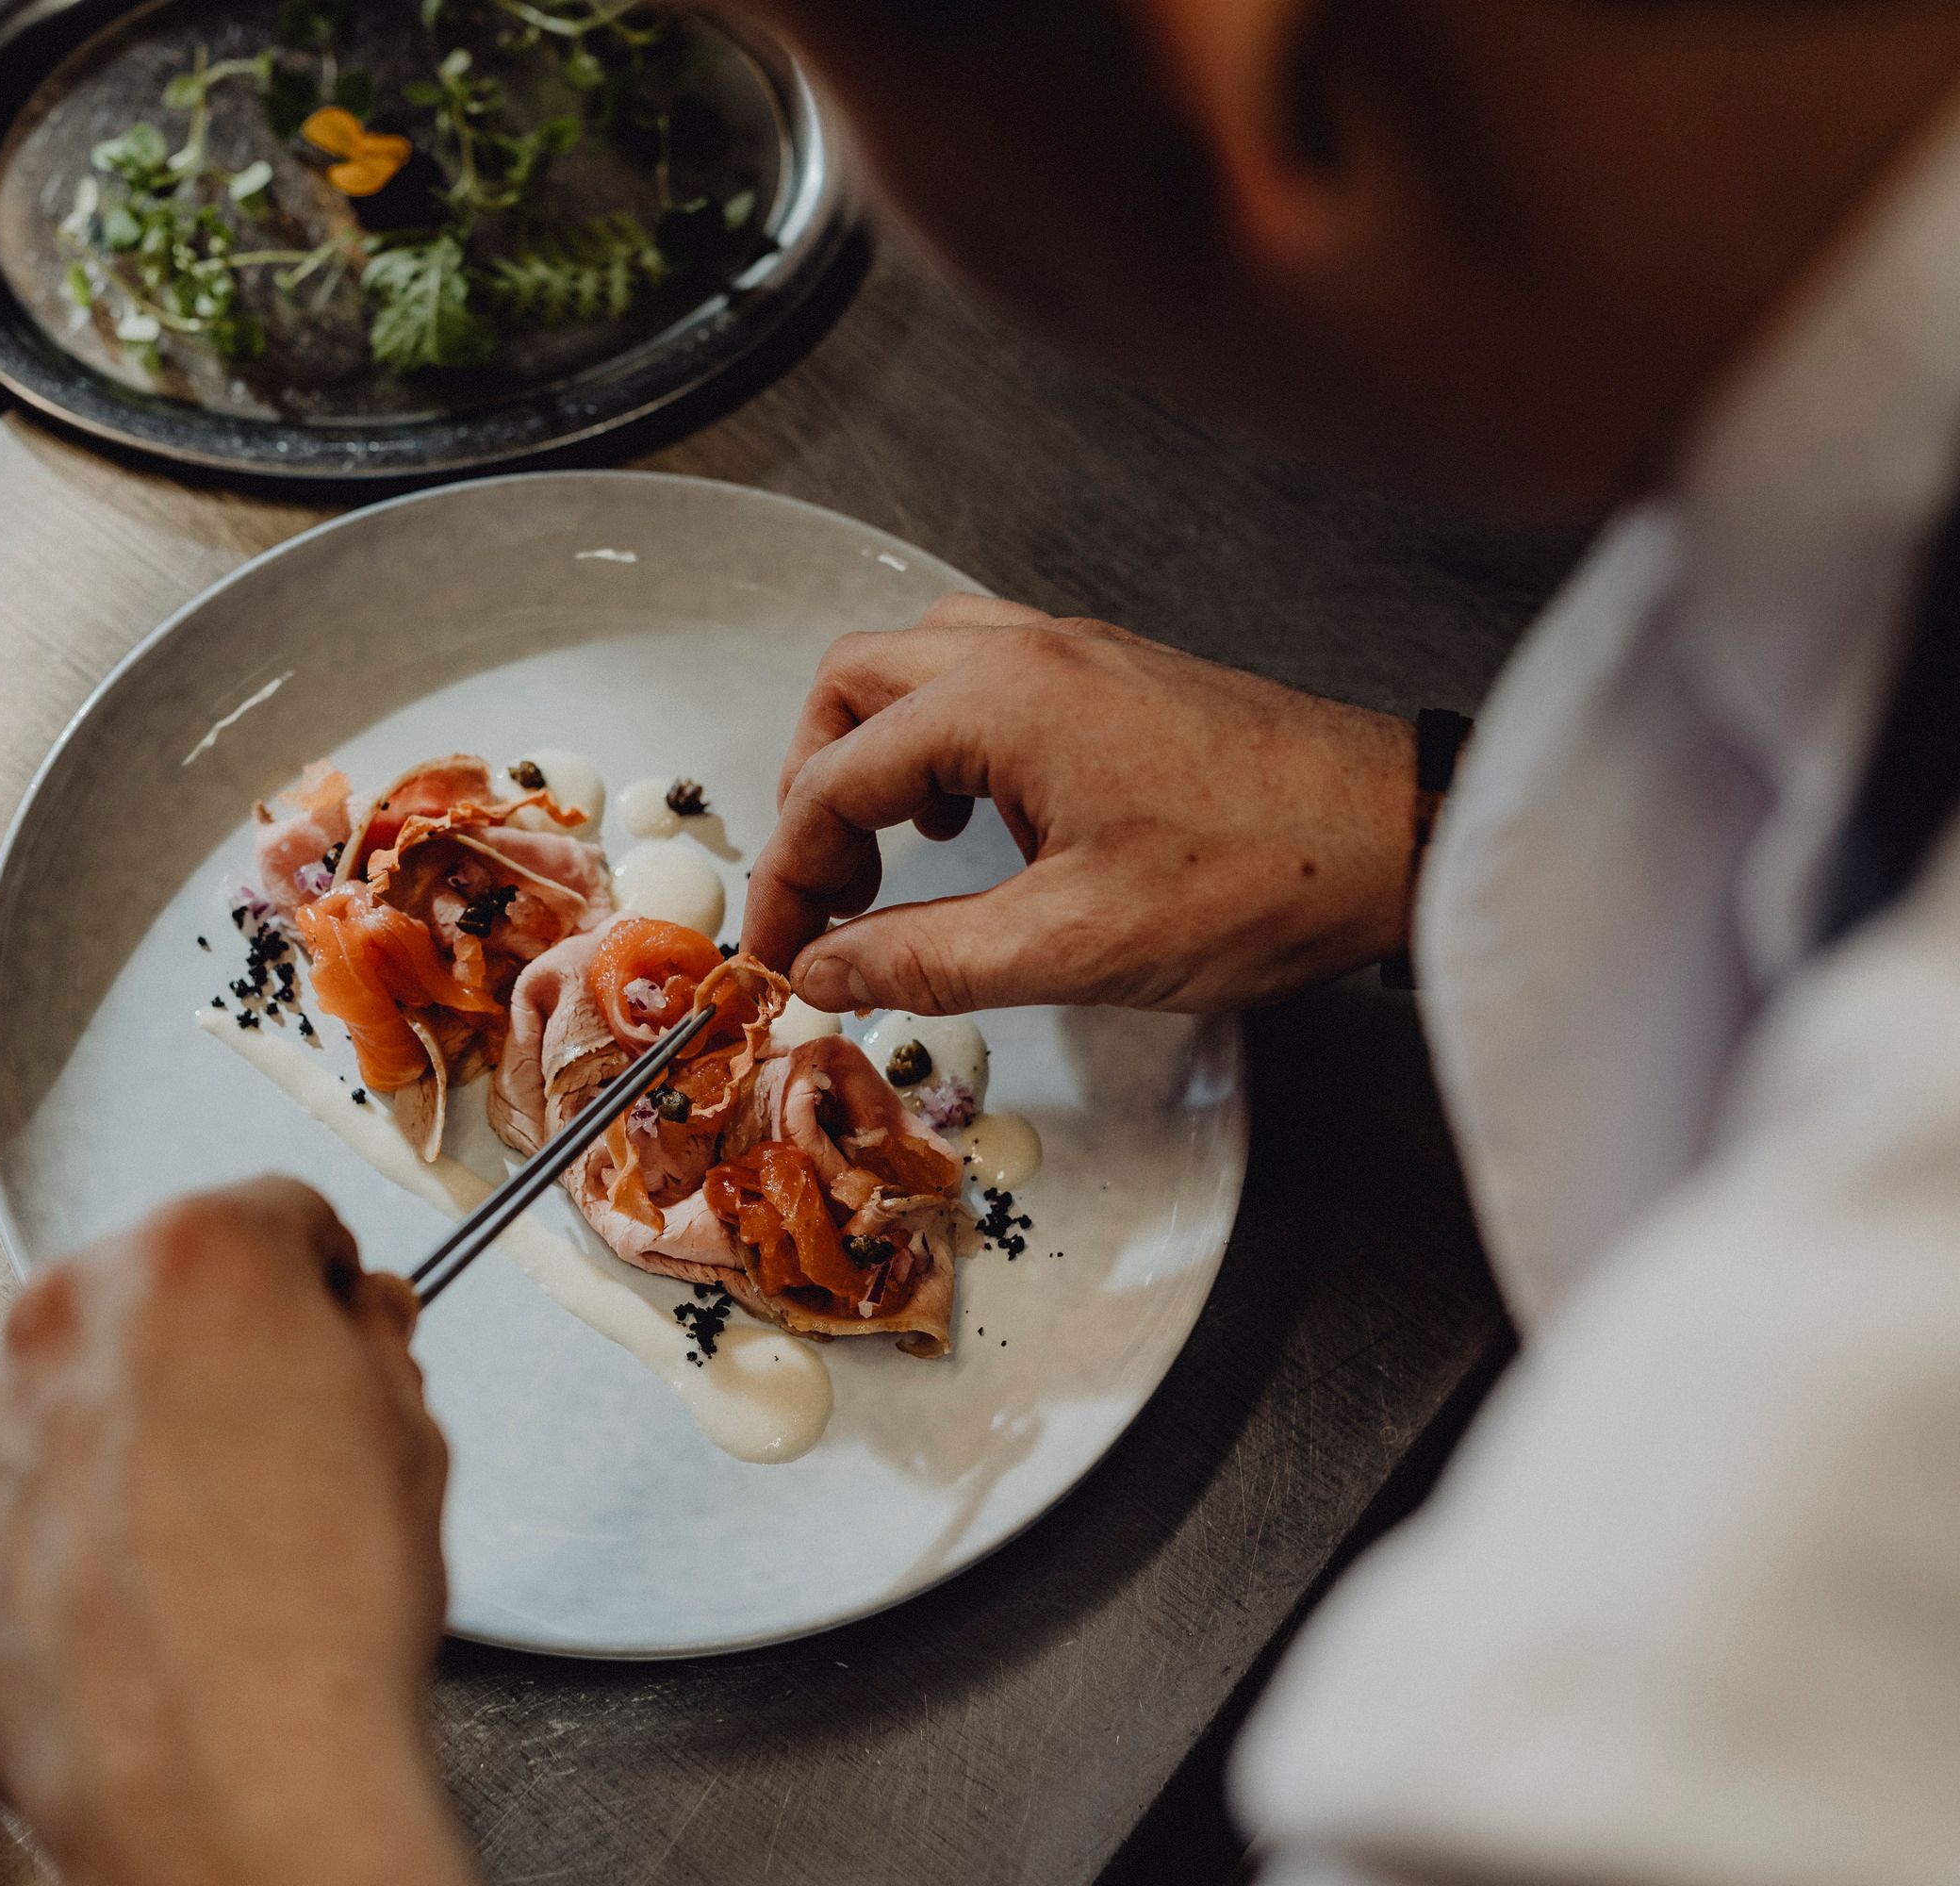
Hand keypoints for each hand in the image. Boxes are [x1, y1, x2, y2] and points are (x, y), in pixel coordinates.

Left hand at [0, 1179, 469, 1885]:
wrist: (227, 1790)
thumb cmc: (316, 1631)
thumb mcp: (412, 1443)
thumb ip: (372, 1344)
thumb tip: (357, 1325)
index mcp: (199, 1257)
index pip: (269, 1216)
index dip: (313, 1283)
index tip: (322, 1324)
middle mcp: (65, 1315)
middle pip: (147, 1295)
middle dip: (201, 1355)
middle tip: (262, 1452)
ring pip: (58, 1395)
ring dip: (111, 1441)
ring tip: (188, 1549)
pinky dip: (39, 1534)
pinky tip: (116, 1598)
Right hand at [742, 597, 1417, 1012]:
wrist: (1404, 837)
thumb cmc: (1259, 880)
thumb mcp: (1070, 946)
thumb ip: (926, 959)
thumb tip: (824, 973)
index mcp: (1000, 702)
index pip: (836, 780)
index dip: (789, 875)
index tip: (780, 953)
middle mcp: (1027, 652)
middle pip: (853, 687)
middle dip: (814, 786)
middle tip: (826, 889)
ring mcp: (1077, 654)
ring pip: (917, 664)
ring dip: (876, 748)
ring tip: (890, 849)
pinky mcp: (1118, 676)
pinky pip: (985, 672)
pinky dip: (944, 735)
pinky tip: (977, 817)